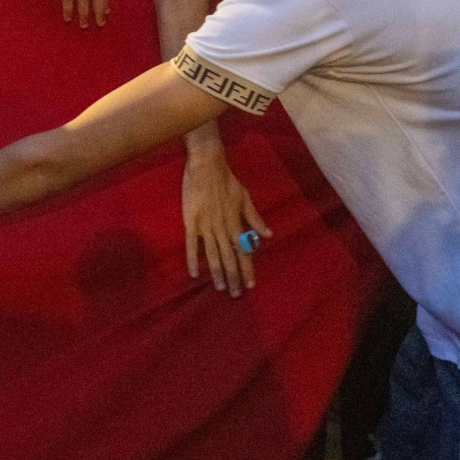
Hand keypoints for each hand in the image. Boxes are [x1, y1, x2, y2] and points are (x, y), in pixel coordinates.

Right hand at [183, 140, 271, 295]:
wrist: (206, 166)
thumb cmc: (227, 181)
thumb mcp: (245, 198)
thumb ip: (255, 218)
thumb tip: (268, 235)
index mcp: (236, 223)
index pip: (244, 251)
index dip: (247, 268)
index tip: (250, 284)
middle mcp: (222, 228)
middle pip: (229, 257)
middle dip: (233, 276)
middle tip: (235, 294)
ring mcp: (206, 227)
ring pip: (212, 254)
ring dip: (217, 272)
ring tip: (221, 288)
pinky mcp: (191, 222)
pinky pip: (192, 244)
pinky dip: (193, 259)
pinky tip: (195, 273)